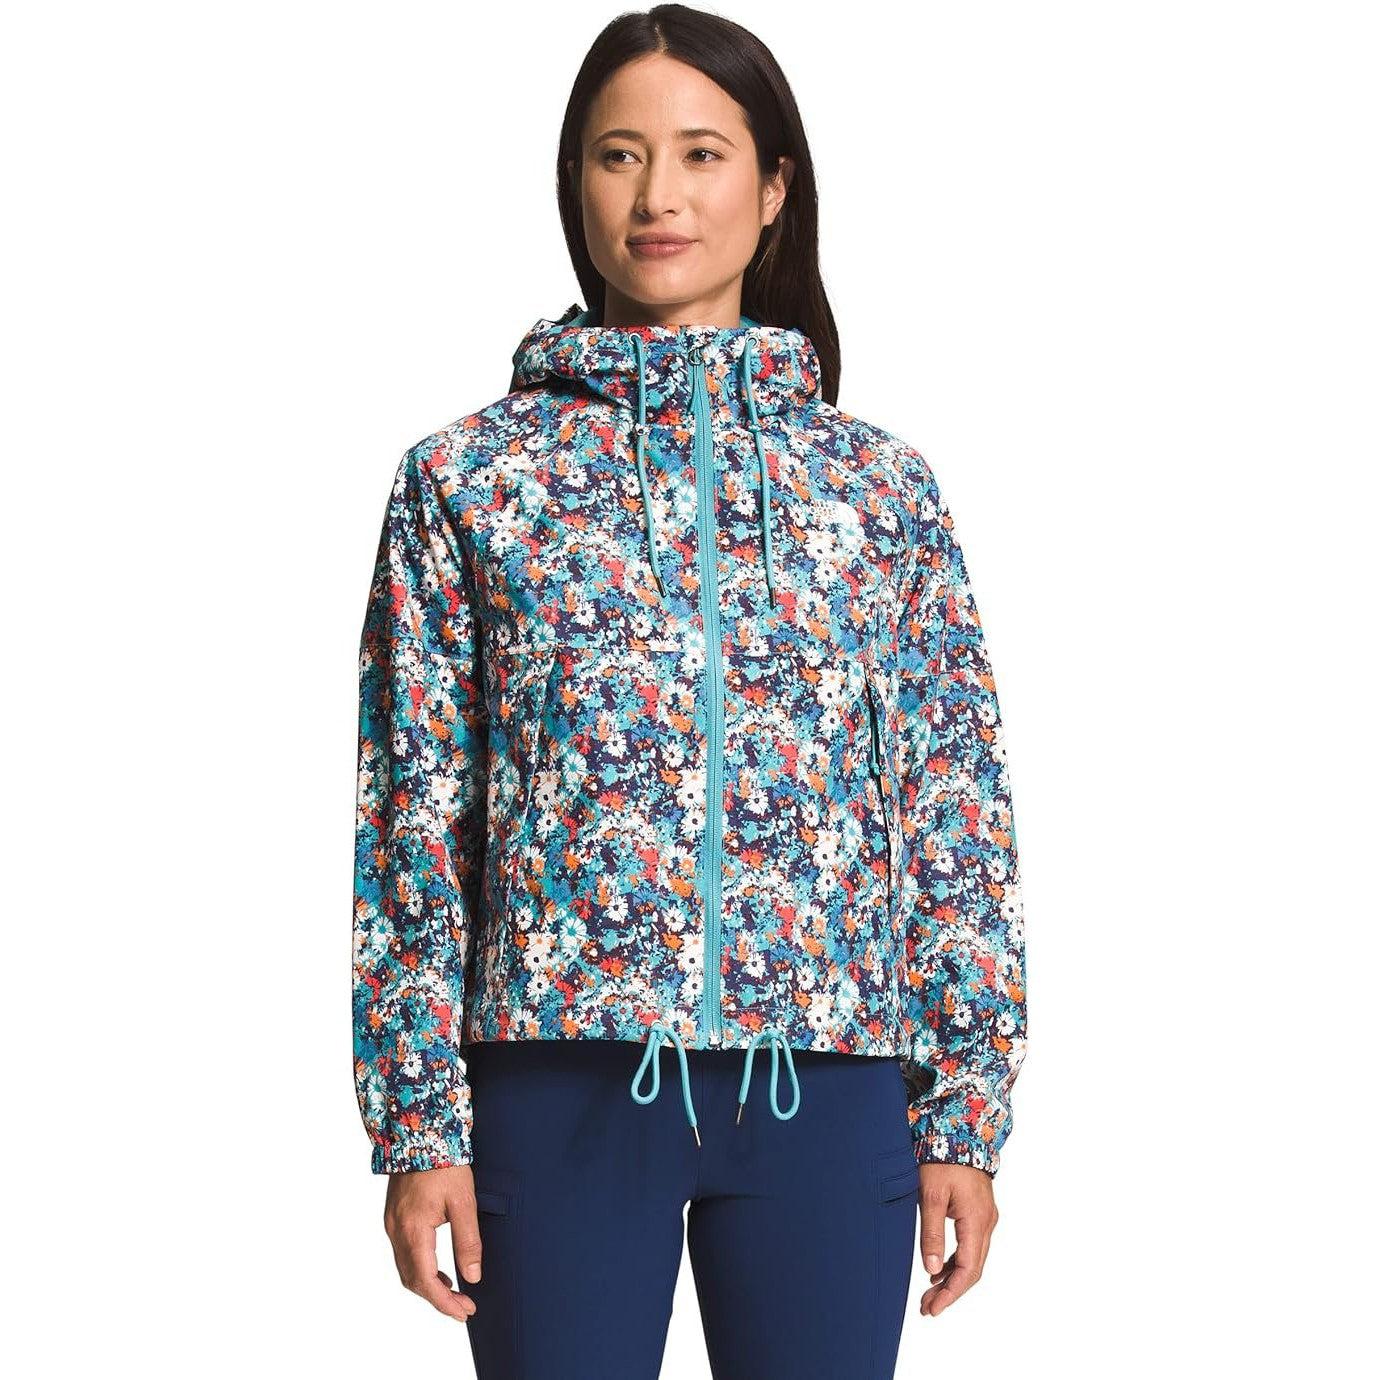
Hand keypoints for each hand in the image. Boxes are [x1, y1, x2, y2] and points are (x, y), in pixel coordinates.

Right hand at [382, 1164, 482, 1320]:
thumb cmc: (445, 1164)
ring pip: (406, 1269)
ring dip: (428, 1286)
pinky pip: (403, 1254)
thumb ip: (468, 1241)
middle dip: (438, 1299)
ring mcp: (392, 1224)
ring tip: (454, 1293)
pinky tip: (438, 1269)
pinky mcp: (394, 1217)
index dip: (445, 1303)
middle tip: (464, 1307)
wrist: (421, 1132)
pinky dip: (420, 1269)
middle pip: (413, 1280)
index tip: (466, 1311)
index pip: (426, 1281)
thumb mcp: (464, 1202)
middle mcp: (396, 1231)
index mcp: (413, 1230)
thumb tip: (473, 1277)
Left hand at [917, 1162, 997, 1315]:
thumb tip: (932, 1269)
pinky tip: (939, 1267)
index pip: (968, 1270)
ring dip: (952, 1277)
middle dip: (950, 1291)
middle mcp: (986, 1223)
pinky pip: (971, 1245)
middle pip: (972, 1269)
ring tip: (929, 1292)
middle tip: (927, 1306)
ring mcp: (985, 1217)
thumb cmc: (943, 1159)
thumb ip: (931, 1233)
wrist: (959, 1130)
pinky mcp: (979, 1211)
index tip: (932, 1308)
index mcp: (977, 1221)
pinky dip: (956, 1260)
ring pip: (972, 1258)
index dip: (950, 1293)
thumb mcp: (930, 1195)